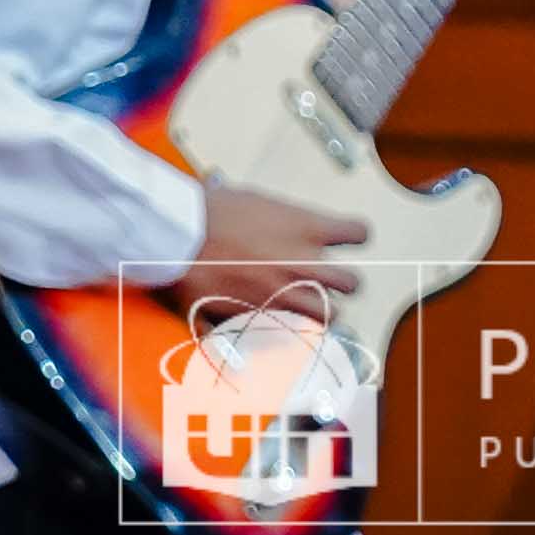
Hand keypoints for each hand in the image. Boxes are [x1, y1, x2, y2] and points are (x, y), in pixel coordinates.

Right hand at [171, 180, 365, 330]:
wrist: (175, 237)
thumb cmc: (207, 210)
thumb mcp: (252, 200)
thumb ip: (278, 218)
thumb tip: (277, 221)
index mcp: (307, 228)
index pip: (358, 233)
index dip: (354, 237)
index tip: (346, 240)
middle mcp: (306, 264)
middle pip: (352, 283)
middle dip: (340, 283)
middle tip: (324, 280)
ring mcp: (287, 296)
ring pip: (331, 316)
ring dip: (320, 311)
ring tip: (305, 306)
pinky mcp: (265, 318)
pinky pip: (288, 334)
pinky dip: (281, 331)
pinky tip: (270, 321)